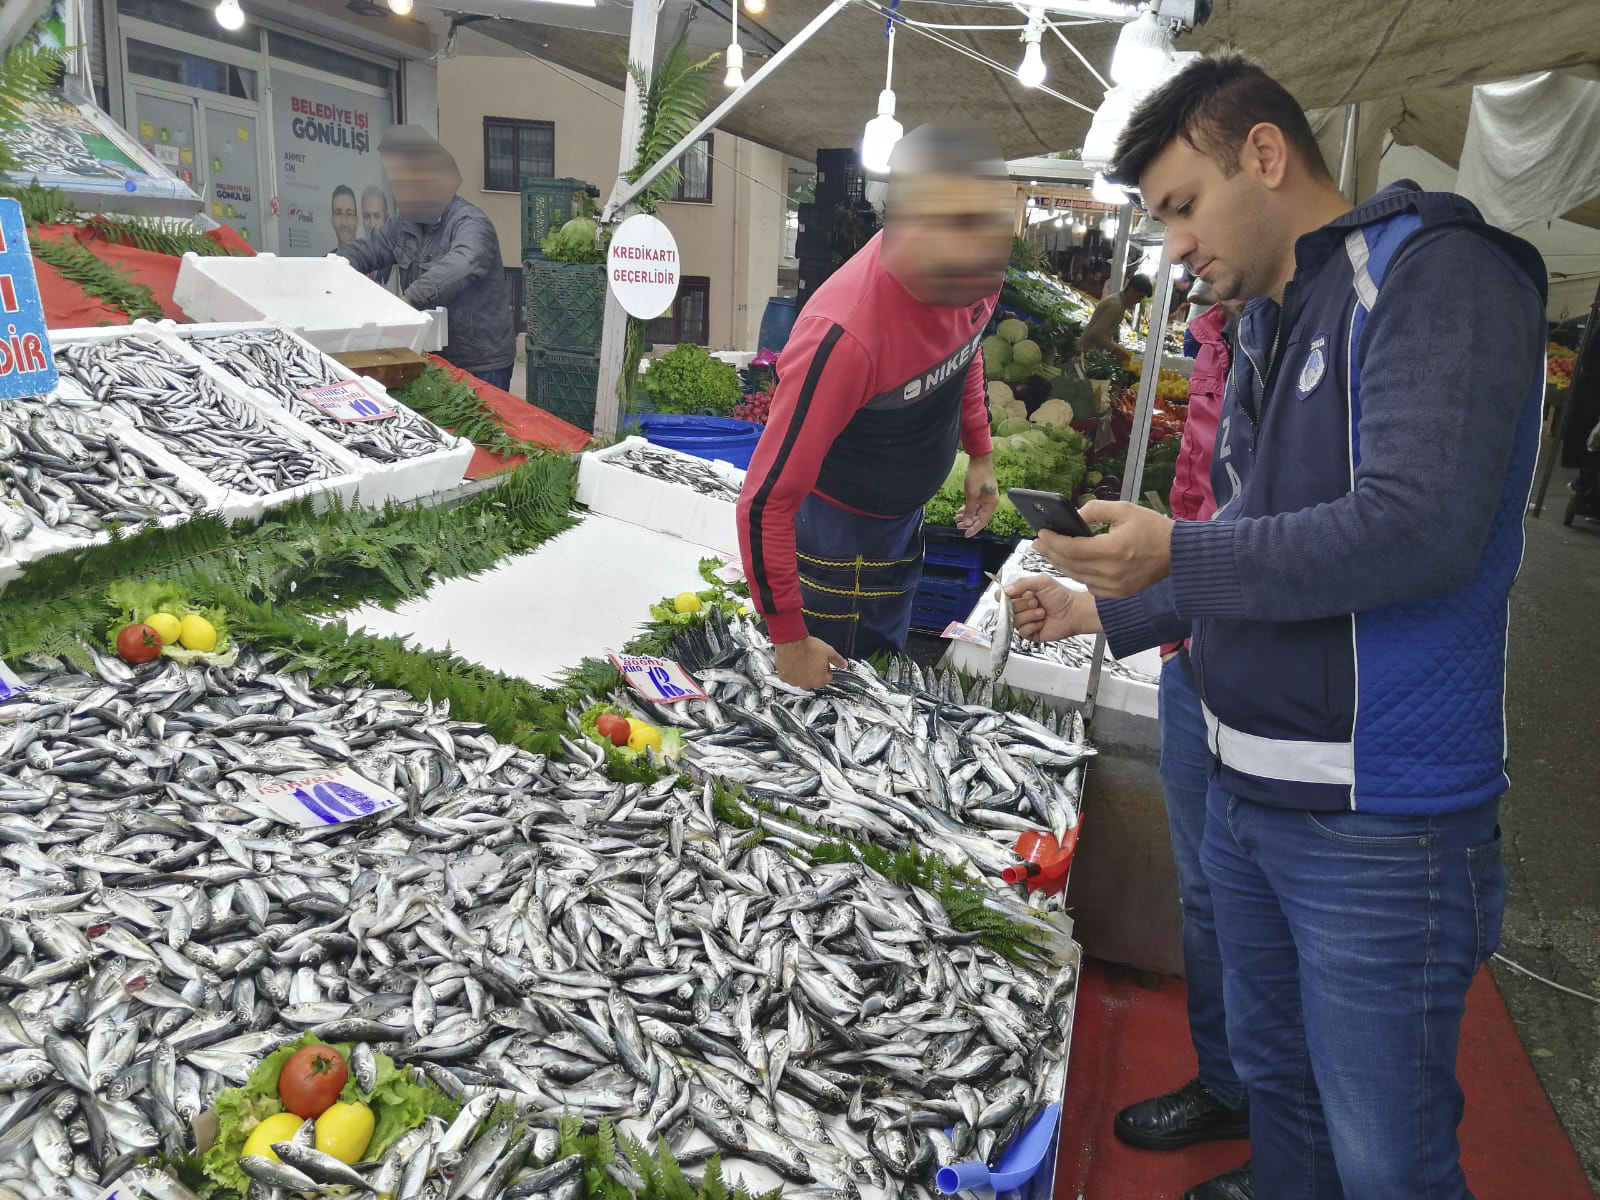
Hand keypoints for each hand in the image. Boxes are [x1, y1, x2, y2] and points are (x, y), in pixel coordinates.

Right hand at [774, 636, 846, 688]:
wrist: (791, 641)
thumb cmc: (808, 646)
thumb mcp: (829, 651)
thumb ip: (838, 660)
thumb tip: (844, 664)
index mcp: (820, 680)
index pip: (827, 678)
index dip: (826, 669)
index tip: (823, 663)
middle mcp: (807, 684)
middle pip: (814, 681)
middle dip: (814, 672)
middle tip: (812, 660)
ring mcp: (795, 681)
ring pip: (801, 680)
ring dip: (802, 673)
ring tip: (802, 660)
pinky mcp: (785, 677)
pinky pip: (790, 677)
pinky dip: (791, 672)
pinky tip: (793, 662)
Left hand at [957, 453, 998, 536]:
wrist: (980, 460)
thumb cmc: (978, 476)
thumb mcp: (972, 494)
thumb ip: (970, 510)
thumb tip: (968, 523)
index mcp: (991, 504)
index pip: (983, 521)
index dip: (974, 528)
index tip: (966, 534)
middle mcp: (990, 502)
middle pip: (979, 517)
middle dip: (969, 522)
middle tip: (958, 526)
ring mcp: (986, 498)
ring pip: (976, 511)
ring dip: (967, 516)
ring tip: (956, 519)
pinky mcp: (981, 494)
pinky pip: (974, 505)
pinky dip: (967, 509)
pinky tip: (959, 511)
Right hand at [1006, 576, 1102, 641]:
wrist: (1073, 612)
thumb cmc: (1061, 596)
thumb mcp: (1041, 581)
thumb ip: (1021, 583)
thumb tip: (1005, 591)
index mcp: (1021, 594)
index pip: (1001, 596)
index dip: (1004, 597)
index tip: (1012, 595)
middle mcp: (1021, 607)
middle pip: (1006, 609)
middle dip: (1023, 605)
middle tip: (1036, 602)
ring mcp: (1025, 621)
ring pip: (1014, 621)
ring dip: (1030, 615)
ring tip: (1042, 612)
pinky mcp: (1030, 633)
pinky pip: (1022, 631)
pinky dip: (1033, 626)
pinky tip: (1042, 622)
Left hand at [1034, 500, 1173, 597]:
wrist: (1177, 554)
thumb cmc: (1153, 529)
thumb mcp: (1124, 510)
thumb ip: (1095, 509)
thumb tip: (1073, 516)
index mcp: (1114, 550)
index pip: (1072, 548)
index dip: (1053, 541)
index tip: (1041, 533)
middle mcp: (1112, 573)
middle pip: (1070, 564)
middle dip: (1050, 552)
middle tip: (1038, 542)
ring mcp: (1115, 587)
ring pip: (1077, 577)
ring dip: (1061, 564)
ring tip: (1049, 551)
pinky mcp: (1118, 594)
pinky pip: (1089, 585)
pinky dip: (1078, 574)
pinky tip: (1070, 563)